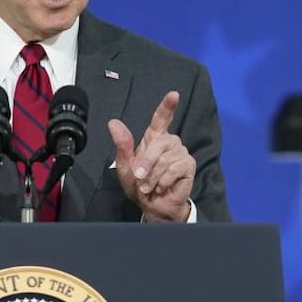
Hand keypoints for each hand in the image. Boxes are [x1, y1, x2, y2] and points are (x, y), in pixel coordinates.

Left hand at [107, 91, 194, 222]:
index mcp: (154, 139)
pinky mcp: (188, 166)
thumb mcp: (125, 166)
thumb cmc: (139, 185)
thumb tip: (113, 122)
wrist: (152, 206)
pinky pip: (175, 169)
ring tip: (149, 186)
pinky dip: (164, 181)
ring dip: (153, 176)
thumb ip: (122, 145)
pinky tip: (161, 187)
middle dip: (146, 163)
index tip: (174, 95)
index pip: (162, 118)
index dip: (167, 106)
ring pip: (165, 159)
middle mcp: (169, 142)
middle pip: (159, 143)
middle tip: (139, 178)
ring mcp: (181, 153)